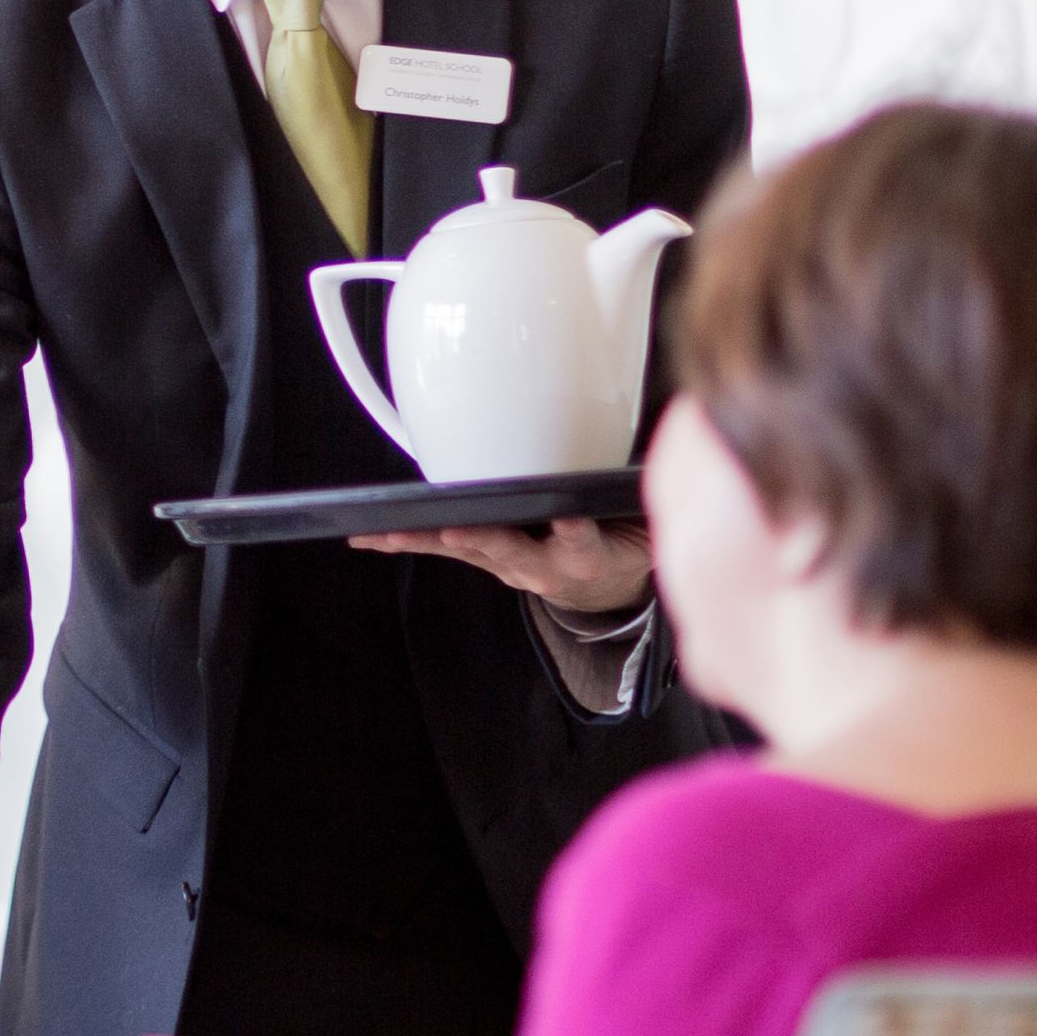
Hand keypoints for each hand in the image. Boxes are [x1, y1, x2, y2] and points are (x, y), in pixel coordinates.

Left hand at [349, 515, 653, 612]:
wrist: (605, 584)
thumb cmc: (622, 539)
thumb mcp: (645, 523)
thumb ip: (639, 498)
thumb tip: (663, 451)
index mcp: (592, 557)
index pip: (585, 541)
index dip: (576, 531)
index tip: (570, 520)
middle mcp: (545, 568)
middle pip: (513, 551)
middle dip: (484, 539)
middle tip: (457, 528)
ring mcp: (510, 567)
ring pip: (467, 550)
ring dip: (426, 541)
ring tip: (388, 533)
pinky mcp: (485, 560)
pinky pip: (446, 550)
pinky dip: (410, 540)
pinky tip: (373, 536)